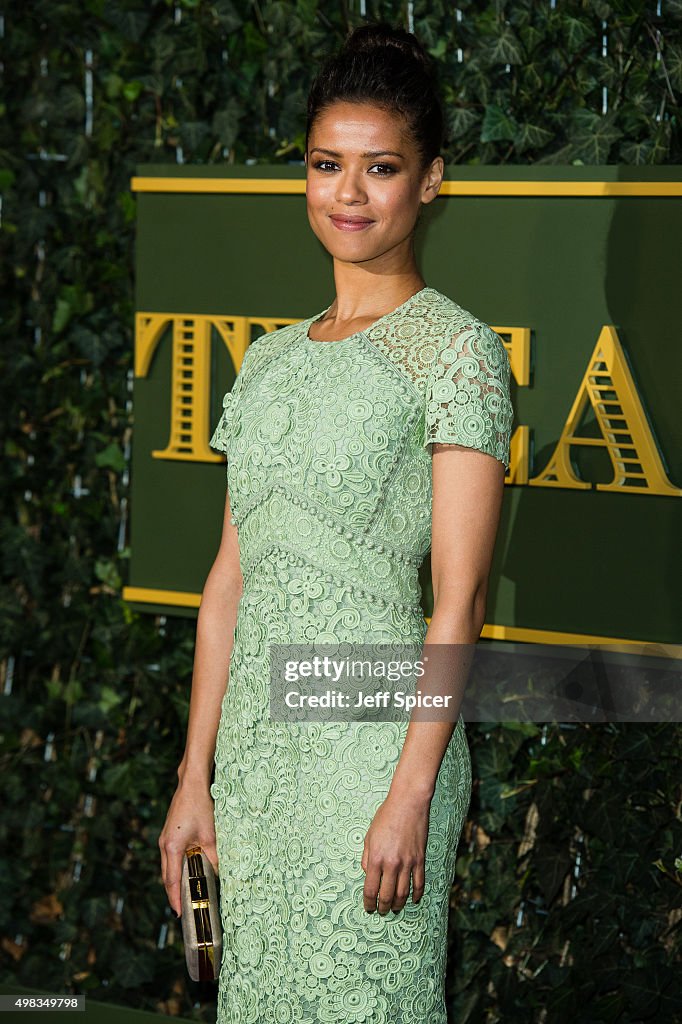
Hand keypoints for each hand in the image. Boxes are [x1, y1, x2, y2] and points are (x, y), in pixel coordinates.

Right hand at [158, 778, 218, 916]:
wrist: (192, 784)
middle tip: (183, 909)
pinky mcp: (168, 833)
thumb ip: (215, 858)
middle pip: (167, 876)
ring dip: (176, 880)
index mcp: (171, 847)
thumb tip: (221, 874)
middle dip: (174, 893)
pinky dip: (177, 867)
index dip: (175, 899)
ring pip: (168, 867)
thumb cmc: (201, 807)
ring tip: (186, 894)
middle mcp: (164, 844)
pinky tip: (188, 870)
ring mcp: (164, 838)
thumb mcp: (211, 836)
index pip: (172, 881)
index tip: (179, 914)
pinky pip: (170, 857)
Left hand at [361, 790, 430, 914]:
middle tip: (381, 911)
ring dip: (398, 905)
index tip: (368, 907)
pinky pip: (419, 883)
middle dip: (383, 907)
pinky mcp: (420, 860)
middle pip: (387, 896)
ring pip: (403, 893)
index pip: (371, 889)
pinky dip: (416, 895)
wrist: (408, 803)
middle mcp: (392, 864)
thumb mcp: (369, 836)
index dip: (369, 902)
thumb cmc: (386, 817)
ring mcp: (408, 863)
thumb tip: (368, 874)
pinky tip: (413, 900)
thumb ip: (367, 858)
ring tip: (394, 908)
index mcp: (376, 858)